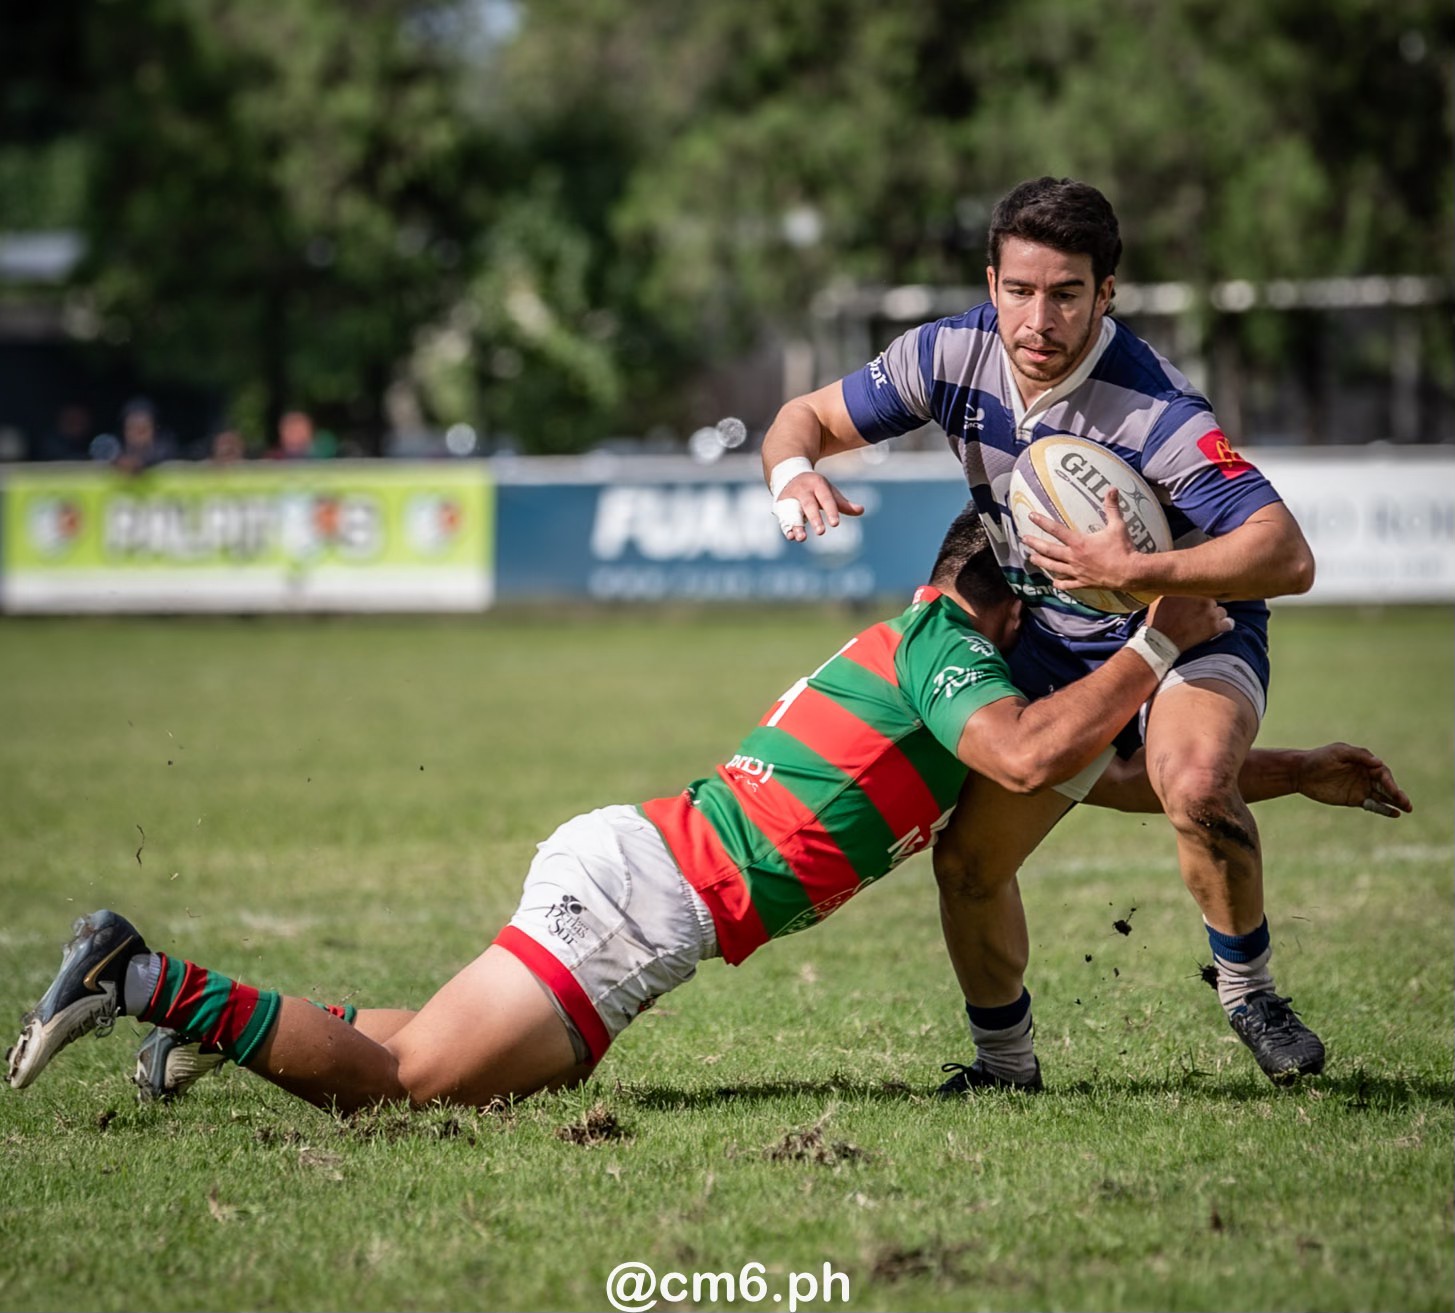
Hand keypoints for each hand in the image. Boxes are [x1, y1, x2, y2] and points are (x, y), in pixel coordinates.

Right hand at [773, 472, 864, 540]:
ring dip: (797, 525)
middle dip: (814, 518)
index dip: (831, 511)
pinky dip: (786, 527)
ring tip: (802, 538)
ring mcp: (790, 497)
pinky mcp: (781, 505)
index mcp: (817, 484)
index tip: (835, 524)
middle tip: (821, 532)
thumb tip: (861, 510)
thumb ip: (843, 504)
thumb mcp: (829, 492)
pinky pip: (783, 517)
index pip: (826, 499)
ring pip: (793, 512)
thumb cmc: (815, 488)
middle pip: (809, 505)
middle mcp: (803, 490)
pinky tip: (791, 537)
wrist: (789, 475)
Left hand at [1024, 489, 1144, 590]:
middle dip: (1035, 544)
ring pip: (1054, 567)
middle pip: (1049, 550)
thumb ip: (1112, 507)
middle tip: (1024, 540)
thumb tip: (1112, 488)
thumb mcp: (1117, 525)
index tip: (1031, 516)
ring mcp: (1077, 572)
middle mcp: (1074, 557)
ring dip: (1041, 562)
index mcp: (1079, 543)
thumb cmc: (1123, 548)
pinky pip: (1068, 584)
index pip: (1056, 530)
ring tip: (1031, 558)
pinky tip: (1054, 582)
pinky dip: (1060, 583)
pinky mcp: (1084, 583)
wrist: (1130, 572)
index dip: (1042, 522)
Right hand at [1144, 594, 1232, 651]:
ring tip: (1206, 622)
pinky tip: (1219, 627)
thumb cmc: (1158, 620)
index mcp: (1191, 589)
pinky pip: (1228, 623)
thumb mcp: (1161, 597)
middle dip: (1206, 606)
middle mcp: (1203, 598)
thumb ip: (1173, 587)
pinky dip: (1225, 625)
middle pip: (1213, 599)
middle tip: (1198, 613)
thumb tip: (1176, 581)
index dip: (1201, 594)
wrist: (1161, 641)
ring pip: (1221, 611)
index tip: (1197, 600)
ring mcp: (1210, 613)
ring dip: (1215, 615)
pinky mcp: (1215, 627)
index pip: (1205, 586)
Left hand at [1294, 743, 1411, 816]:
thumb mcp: (1338, 752)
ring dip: (1395, 802)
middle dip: (1397, 794)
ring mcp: (1361, 788)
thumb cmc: (1319, 758)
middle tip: (1407, 803)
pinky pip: (1373, 805)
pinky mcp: (1355, 799)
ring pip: (1383, 796)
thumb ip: (1358, 756)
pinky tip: (1395, 813)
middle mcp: (1366, 775)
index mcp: (1364, 762)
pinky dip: (1383, 809)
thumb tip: (1379, 762)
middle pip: (1386, 785)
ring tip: (1407, 808)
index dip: (1389, 781)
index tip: (1393, 789)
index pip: (1382, 772)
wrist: (1300, 772)